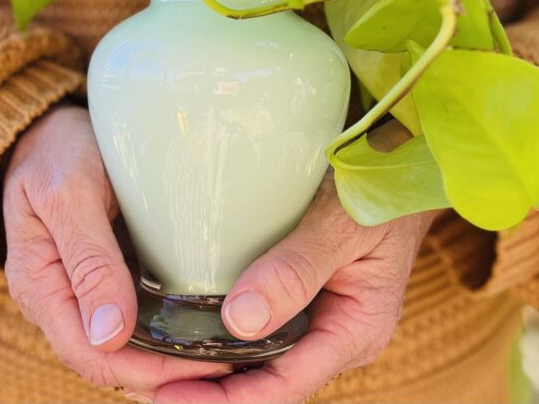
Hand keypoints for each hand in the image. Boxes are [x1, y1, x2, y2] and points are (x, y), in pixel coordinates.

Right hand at [2, 104, 232, 393]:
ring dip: (172, 360)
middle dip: (167, 374)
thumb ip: (88, 260)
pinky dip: (169, 332)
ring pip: (126, 349)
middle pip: (112, 364)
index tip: (205, 365)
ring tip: (229, 353)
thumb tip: (109, 333)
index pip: (91, 356)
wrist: (47, 126)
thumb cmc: (57, 150)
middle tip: (232, 364)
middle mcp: (59, 302)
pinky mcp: (105, 278)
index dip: (147, 370)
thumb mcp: (69, 193)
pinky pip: (135, 321)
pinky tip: (207, 325)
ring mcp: (82, 292)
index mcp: (40, 288)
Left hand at [155, 123, 436, 403]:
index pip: (283, 385)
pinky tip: (174, 324)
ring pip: (255, 358)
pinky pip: (254, 325)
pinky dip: (215, 331)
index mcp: (355, 330)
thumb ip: (296, 269)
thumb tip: (240, 321)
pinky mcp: (298, 296)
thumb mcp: (340, 223)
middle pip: (263, 380)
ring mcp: (317, 317)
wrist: (398, 159)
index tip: (167, 396)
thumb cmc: (377, 187)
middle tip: (139, 379)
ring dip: (205, 364)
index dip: (224, 399)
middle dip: (205, 389)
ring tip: (145, 361)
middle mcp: (335, 334)